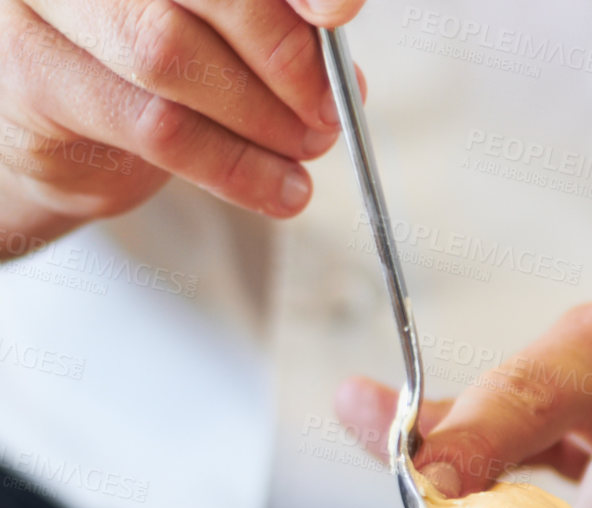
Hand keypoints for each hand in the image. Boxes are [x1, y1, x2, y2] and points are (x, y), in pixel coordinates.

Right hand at [0, 0, 365, 251]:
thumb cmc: (144, 71)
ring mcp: (48, 5)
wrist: (62, 138)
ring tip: (306, 149)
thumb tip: (336, 39)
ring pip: (172, 56)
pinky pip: (158, 128)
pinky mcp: (38, 76)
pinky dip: (236, 167)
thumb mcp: (218, 34)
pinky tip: (280, 189)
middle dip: (282, 55)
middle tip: (327, 109)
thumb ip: (272, 23)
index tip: (337, 15)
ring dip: (262, 118)